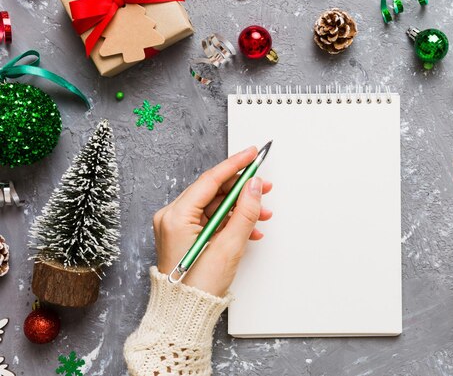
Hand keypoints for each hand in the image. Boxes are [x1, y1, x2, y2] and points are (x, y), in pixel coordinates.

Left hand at [153, 146, 271, 295]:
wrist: (184, 312)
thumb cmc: (199, 286)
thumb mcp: (230, 246)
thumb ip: (245, 212)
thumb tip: (254, 187)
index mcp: (176, 216)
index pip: (210, 180)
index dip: (234, 165)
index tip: (252, 154)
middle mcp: (172, 217)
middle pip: (213, 191)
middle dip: (241, 190)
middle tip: (264, 186)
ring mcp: (177, 226)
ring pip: (215, 206)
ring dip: (240, 208)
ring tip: (263, 213)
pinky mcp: (184, 235)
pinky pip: (211, 219)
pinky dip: (231, 221)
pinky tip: (250, 229)